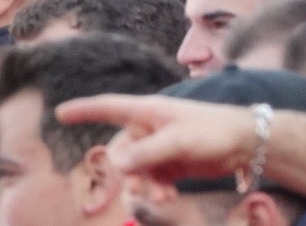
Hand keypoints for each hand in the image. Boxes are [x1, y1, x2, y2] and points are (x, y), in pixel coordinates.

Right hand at [57, 95, 256, 184]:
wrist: (245, 143)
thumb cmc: (213, 130)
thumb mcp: (179, 141)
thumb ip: (147, 153)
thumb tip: (117, 165)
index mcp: (148, 112)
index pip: (109, 107)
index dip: (84, 110)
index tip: (60, 112)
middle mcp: (149, 128)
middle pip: (121, 153)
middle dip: (124, 175)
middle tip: (135, 192)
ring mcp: (159, 147)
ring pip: (135, 172)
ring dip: (142, 187)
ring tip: (160, 198)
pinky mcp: (169, 164)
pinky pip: (151, 180)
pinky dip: (156, 190)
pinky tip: (168, 198)